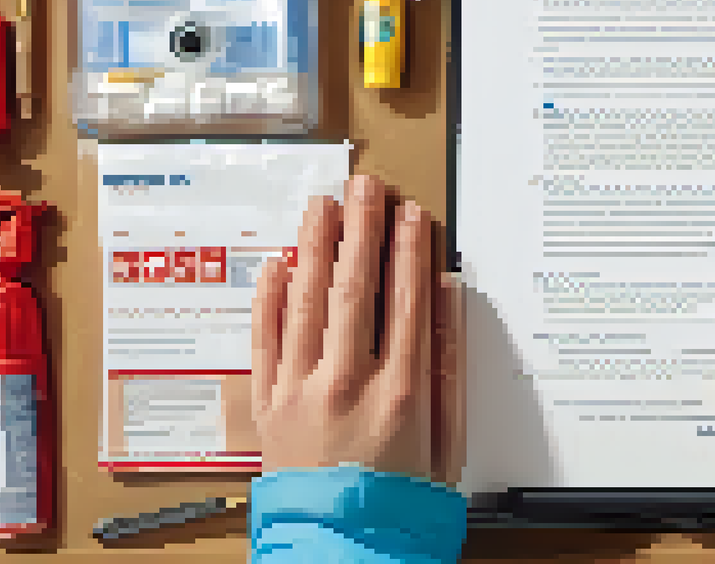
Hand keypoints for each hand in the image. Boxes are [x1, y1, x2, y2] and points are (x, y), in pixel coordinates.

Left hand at [252, 174, 464, 485]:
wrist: (344, 549)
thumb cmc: (399, 501)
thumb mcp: (447, 442)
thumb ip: (450, 368)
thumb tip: (446, 303)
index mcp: (399, 392)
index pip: (405, 299)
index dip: (408, 249)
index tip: (410, 213)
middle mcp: (347, 383)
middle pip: (354, 287)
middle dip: (360, 228)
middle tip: (364, 186)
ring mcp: (301, 391)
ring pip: (305, 301)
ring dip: (313, 245)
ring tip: (321, 207)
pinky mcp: (269, 405)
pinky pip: (264, 339)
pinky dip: (269, 298)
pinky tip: (277, 265)